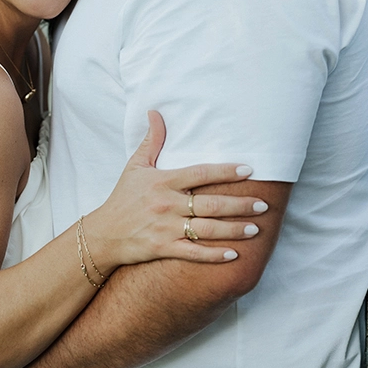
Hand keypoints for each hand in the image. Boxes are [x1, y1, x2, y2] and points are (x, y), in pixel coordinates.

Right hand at [81, 111, 266, 273]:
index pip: (200, 173)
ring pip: (207, 230)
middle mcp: (166, 205)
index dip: (226, 171)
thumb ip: (152, 141)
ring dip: (234, 230)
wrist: (103, 235)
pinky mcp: (163, 249)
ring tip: (256, 229)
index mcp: (163, 182)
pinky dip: (214, 255)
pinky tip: (234, 255)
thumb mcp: (134, 167)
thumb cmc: (122, 199)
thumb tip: (155, 112)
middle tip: (263, 205)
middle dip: (240, 205)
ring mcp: (166, 228)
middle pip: (210, 204)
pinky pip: (194, 253)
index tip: (248, 170)